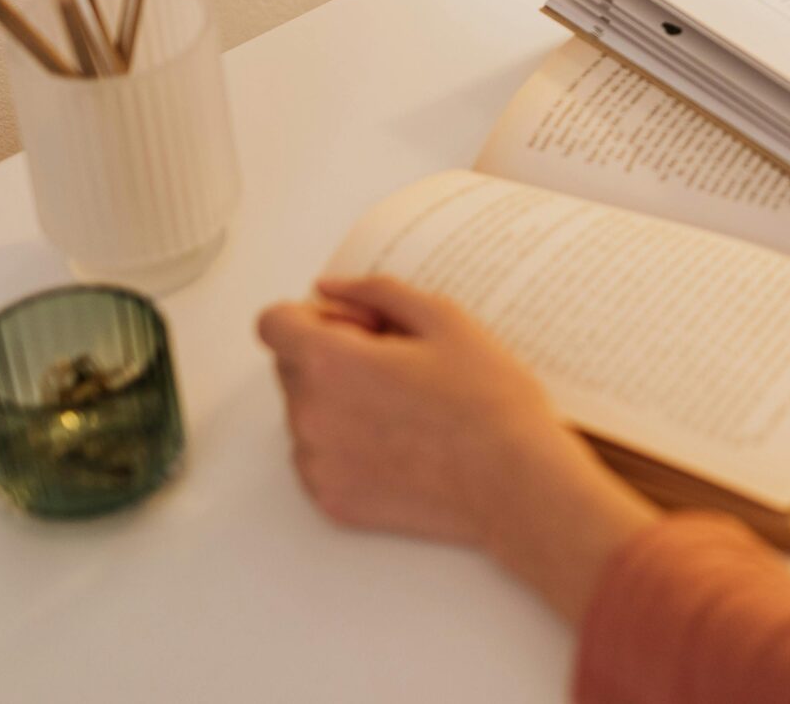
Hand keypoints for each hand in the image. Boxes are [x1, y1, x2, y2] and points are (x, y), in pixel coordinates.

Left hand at [258, 275, 655, 621]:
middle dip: (332, 357)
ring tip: (406, 410)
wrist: (514, 483)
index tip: (357, 328)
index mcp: (329, 363)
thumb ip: (377, 292)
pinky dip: (348, 446)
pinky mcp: (332, 500)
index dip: (315, 317)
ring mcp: (317, 464)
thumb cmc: (488, 402)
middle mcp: (309, 415)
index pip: (274, 323)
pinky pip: (320, 458)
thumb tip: (331, 288)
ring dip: (339, 403)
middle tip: (398, 366)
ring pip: (307, 413)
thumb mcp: (445, 319)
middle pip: (292, 367)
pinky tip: (401, 445)